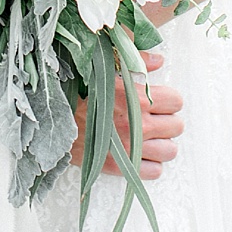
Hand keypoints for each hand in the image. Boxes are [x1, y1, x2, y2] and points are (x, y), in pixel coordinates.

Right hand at [70, 51, 184, 179]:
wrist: (55, 121)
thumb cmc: (81, 95)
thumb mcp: (108, 71)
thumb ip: (137, 61)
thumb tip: (158, 60)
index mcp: (137, 99)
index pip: (176, 101)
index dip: (169, 101)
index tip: (160, 103)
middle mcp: (138, 125)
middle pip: (176, 126)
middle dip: (168, 122)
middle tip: (154, 121)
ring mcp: (130, 148)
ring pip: (169, 151)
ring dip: (162, 144)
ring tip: (149, 139)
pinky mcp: (120, 168)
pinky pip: (153, 171)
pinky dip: (150, 164)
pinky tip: (140, 155)